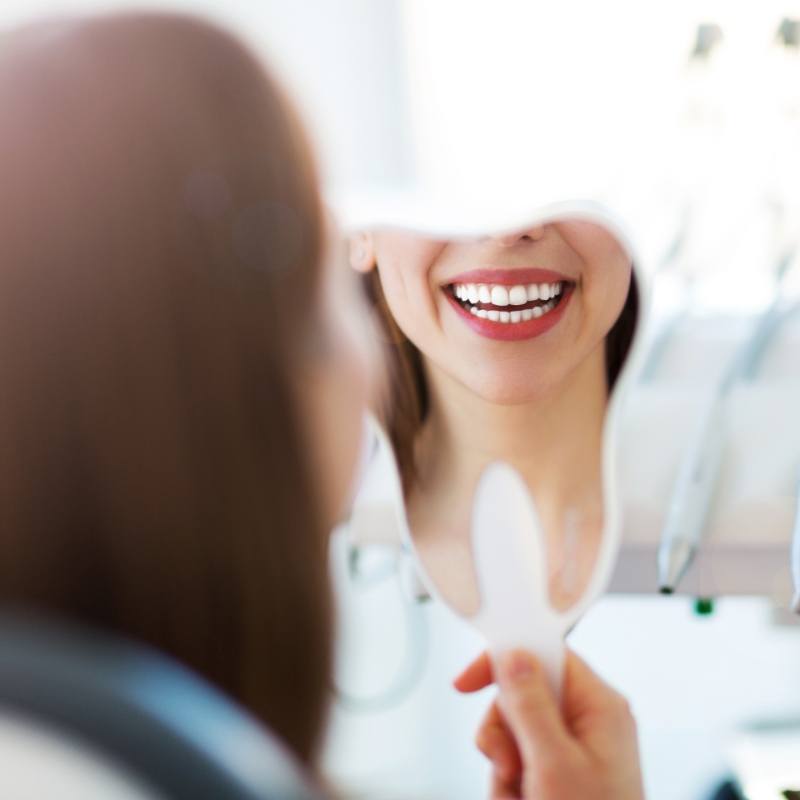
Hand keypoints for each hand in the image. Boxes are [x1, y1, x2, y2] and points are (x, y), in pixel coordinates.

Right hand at [454, 649, 644, 799]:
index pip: (545, 654)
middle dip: (504, 733)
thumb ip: (530, 706)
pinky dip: (510, 786)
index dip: (505, 660)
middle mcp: (588, 720)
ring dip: (504, 767)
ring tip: (521, 797)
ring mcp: (575, 749)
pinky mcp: (561, 773)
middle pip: (521, 695)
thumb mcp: (554, 766)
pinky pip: (517, 761)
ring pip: (513, 732)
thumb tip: (513, 655)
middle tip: (510, 766)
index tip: (467, 683)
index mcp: (599, 706)